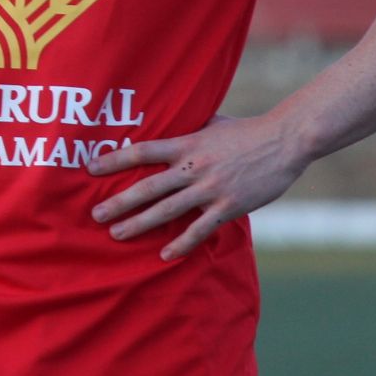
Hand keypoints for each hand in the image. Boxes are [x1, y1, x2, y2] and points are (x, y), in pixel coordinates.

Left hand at [86, 114, 308, 260]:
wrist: (284, 141)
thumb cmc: (246, 131)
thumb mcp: (210, 123)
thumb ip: (187, 129)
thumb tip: (167, 121)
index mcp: (186, 144)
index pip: (142, 151)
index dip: (114, 159)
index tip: (90, 168)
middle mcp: (193, 167)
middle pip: (148, 187)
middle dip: (119, 201)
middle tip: (95, 214)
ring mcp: (210, 188)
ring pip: (168, 210)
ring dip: (140, 224)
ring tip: (117, 234)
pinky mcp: (228, 206)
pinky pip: (200, 229)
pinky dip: (182, 243)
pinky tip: (164, 254)